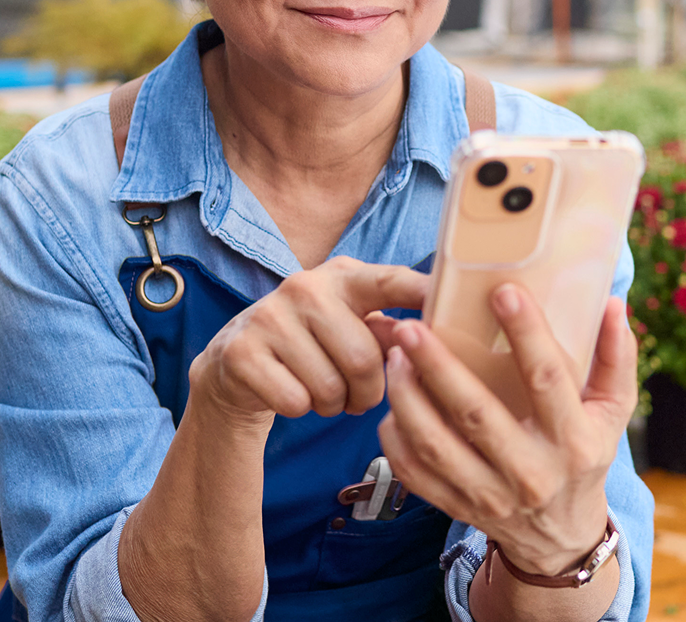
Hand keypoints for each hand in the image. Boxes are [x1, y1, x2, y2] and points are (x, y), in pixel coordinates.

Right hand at [188, 256, 428, 422]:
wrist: (237, 362)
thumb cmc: (313, 343)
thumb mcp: (350, 326)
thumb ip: (388, 330)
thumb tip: (430, 339)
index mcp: (343, 276)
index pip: (389, 281)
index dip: (420, 292)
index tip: (448, 298)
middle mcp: (305, 286)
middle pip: (363, 358)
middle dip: (367, 392)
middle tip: (356, 395)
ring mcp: (269, 315)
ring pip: (330, 386)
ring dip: (333, 404)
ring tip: (323, 391)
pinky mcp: (242, 350)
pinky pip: (295, 401)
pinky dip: (300, 409)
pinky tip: (292, 392)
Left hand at [378, 286, 637, 576]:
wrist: (562, 537)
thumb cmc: (585, 456)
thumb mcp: (611, 412)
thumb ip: (615, 358)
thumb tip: (613, 304)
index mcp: (573, 442)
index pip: (547, 379)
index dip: (527, 333)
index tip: (503, 292)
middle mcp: (531, 473)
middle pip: (476, 414)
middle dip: (438, 366)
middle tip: (411, 326)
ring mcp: (491, 496)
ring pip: (435, 445)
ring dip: (407, 397)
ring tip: (395, 356)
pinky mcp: (459, 508)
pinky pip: (415, 473)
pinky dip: (395, 438)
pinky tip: (392, 403)